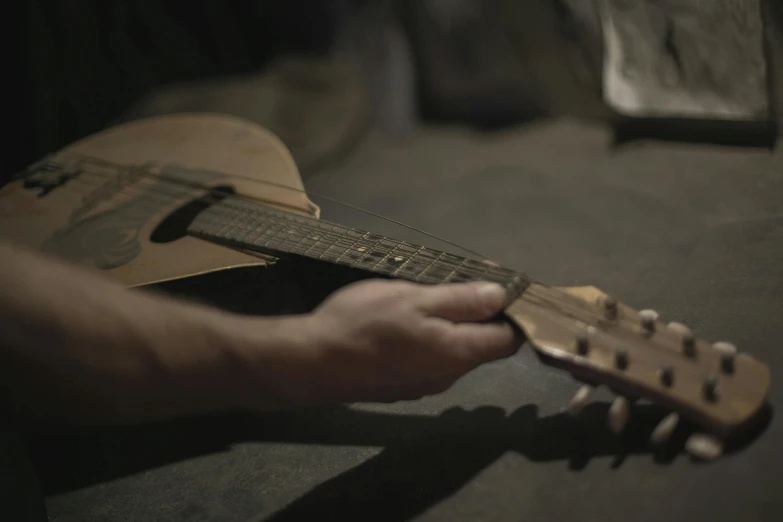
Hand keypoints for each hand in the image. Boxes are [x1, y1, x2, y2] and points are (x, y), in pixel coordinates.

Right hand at [294, 279, 519, 403]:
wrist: (310, 363)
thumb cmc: (363, 323)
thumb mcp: (413, 299)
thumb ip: (461, 299)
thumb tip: (502, 296)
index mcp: (457, 354)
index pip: (508, 341)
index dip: (511, 313)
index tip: (499, 287)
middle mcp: (446, 377)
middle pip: (479, 346)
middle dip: (476, 315)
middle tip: (454, 281)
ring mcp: (421, 386)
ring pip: (450, 353)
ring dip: (447, 327)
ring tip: (423, 297)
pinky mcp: (399, 388)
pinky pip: (426, 361)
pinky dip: (425, 341)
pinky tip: (401, 323)